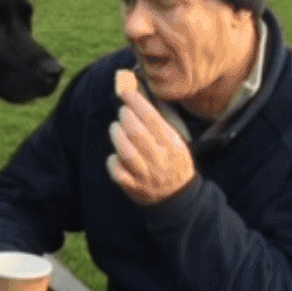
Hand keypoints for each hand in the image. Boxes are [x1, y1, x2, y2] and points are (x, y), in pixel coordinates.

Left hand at [107, 77, 195, 204]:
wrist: (179, 197)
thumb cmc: (174, 162)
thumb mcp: (178, 142)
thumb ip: (161, 125)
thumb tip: (138, 101)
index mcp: (173, 145)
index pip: (152, 119)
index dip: (136, 103)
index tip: (126, 93)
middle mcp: (160, 159)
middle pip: (137, 133)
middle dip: (125, 117)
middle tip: (122, 112)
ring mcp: (146, 175)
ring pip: (126, 152)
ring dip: (116, 135)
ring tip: (115, 127)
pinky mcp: (134, 187)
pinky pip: (118, 172)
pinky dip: (113, 161)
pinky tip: (114, 154)